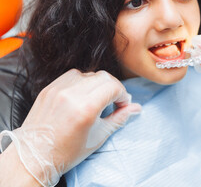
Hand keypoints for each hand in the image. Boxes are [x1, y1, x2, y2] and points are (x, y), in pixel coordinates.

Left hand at [0, 69, 140, 185]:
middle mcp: (71, 94)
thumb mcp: (98, 137)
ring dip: (98, 84)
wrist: (33, 156)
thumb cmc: (66, 152)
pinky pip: (72, 76)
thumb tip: (136, 108)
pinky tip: (82, 95)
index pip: (113, 86)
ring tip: (97, 99)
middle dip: (113, 87)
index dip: (123, 95)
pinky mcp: (49, 88)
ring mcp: (58, 89)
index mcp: (85, 108)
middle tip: (114, 101)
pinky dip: (82, 82)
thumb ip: (119, 118)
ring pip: (88, 73)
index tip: (123, 105)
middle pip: (103, 77)